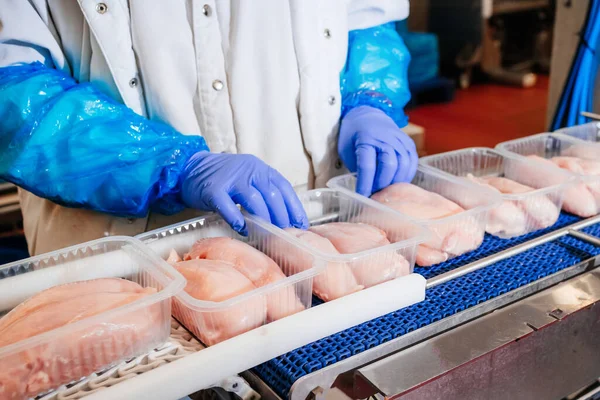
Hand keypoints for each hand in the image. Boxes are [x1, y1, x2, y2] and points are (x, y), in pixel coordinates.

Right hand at [180, 152, 307, 233]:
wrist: (190, 169)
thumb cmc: (223, 179)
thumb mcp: (248, 179)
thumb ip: (264, 193)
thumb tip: (285, 219)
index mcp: (261, 169)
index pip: (284, 188)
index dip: (294, 207)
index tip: (301, 225)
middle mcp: (249, 170)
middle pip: (272, 195)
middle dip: (281, 217)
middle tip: (284, 234)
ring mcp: (231, 179)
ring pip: (254, 200)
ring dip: (264, 220)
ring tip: (267, 234)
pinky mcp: (213, 189)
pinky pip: (229, 206)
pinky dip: (238, 220)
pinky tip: (243, 230)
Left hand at [338, 106, 417, 196]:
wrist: (366, 115)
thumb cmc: (353, 137)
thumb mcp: (347, 151)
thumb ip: (357, 169)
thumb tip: (367, 192)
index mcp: (365, 138)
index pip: (367, 165)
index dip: (365, 184)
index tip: (363, 196)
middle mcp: (385, 137)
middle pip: (389, 165)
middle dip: (382, 184)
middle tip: (375, 194)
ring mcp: (399, 139)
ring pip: (403, 165)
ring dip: (395, 181)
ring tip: (386, 189)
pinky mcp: (408, 143)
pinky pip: (412, 162)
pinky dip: (406, 175)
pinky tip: (397, 181)